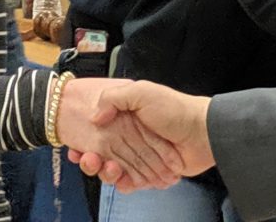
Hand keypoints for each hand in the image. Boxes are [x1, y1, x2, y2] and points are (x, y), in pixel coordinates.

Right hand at [56, 78, 183, 189]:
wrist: (202, 133)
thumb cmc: (174, 109)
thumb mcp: (142, 92)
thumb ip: (114, 98)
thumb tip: (93, 117)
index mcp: (125, 117)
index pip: (97, 130)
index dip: (83, 139)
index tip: (72, 146)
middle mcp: (130, 137)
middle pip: (100, 152)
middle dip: (89, 158)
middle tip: (86, 158)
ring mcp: (139, 157)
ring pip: (111, 170)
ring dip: (104, 172)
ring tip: (108, 167)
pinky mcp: (148, 175)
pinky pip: (128, 183)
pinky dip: (122, 183)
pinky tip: (121, 178)